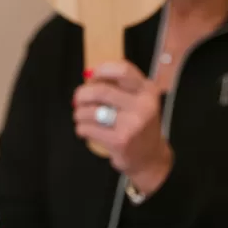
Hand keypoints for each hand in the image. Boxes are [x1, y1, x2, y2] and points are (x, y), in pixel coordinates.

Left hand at [74, 61, 173, 195]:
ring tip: (81, 117)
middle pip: (101, 90)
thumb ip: (119, 86)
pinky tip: (85, 130)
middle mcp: (143, 105)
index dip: (102, 70)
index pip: (123, 70)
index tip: (91, 76)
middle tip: (78, 99)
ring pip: (91, 111)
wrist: (149, 157)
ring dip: (79, 113)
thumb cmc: (138, 125)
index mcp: (148, 91)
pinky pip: (88, 128)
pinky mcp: (120, 140)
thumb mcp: (138, 101)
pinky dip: (81, 128)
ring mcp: (132, 124)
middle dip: (82, 94)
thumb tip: (88, 75)